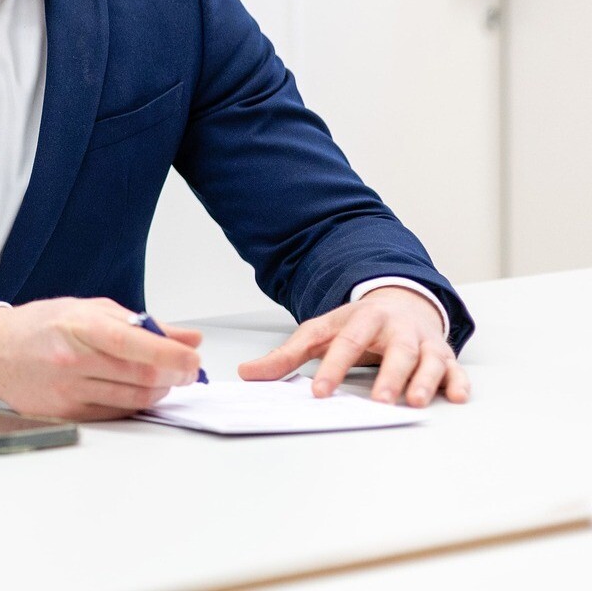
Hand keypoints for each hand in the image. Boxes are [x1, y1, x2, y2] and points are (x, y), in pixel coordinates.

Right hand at [0, 297, 203, 419]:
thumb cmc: (42, 326)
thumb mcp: (89, 310)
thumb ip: (142, 324)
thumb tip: (189, 338)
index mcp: (79, 326)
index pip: (135, 344)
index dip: (172, 355)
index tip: (192, 358)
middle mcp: (72, 360)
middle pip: (140, 376)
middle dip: (174, 376)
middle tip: (187, 371)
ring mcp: (68, 390)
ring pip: (133, 399)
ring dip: (159, 392)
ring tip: (162, 379)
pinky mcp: (67, 413)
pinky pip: (116, 414)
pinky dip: (136, 405)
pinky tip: (137, 392)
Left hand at [239, 286, 467, 406]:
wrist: (400, 303)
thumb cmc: (357, 325)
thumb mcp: (320, 333)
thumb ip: (286, 355)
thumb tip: (247, 373)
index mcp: (363, 318)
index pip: (346, 343)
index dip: (333, 367)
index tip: (320, 392)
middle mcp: (398, 328)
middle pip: (396, 350)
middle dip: (389, 375)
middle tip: (380, 400)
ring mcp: (423, 342)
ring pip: (427, 360)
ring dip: (423, 380)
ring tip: (414, 402)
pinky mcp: (444, 356)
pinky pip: (454, 369)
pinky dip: (457, 382)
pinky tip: (456, 397)